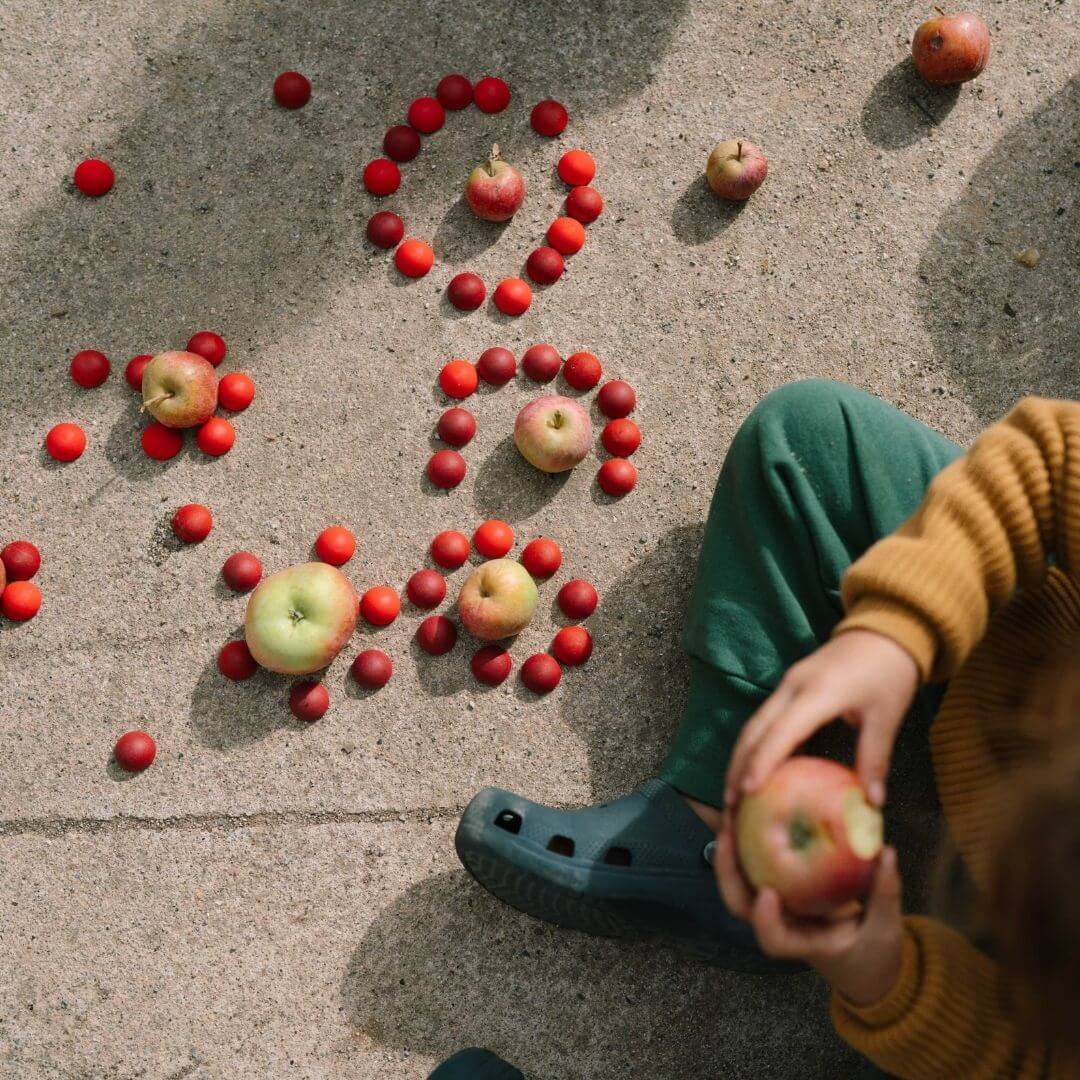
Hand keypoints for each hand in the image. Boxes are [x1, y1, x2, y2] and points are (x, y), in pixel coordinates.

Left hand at [715, 829, 904, 1004]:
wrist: (864, 966)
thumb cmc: (874, 952)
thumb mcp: (886, 926)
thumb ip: (886, 892)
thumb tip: (886, 851)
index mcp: (805, 943)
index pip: (774, 941)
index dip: (766, 920)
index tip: (769, 894)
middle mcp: (782, 925)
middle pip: (740, 905)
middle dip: (727, 871)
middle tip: (729, 833)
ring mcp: (775, 908)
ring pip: (738, 883)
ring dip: (729, 851)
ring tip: (730, 813)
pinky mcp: (776, 890)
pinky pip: (753, 865)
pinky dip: (745, 841)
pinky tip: (746, 808)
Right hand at [724, 630, 918, 807]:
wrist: (884, 629)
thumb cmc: (889, 671)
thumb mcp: (887, 715)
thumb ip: (875, 757)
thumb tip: (873, 803)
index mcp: (818, 692)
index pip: (782, 731)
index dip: (763, 762)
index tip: (747, 791)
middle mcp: (793, 687)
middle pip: (754, 730)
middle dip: (738, 766)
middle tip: (729, 804)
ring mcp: (787, 686)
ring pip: (752, 725)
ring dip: (739, 758)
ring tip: (731, 794)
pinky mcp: (788, 688)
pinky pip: (763, 721)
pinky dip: (753, 747)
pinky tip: (751, 771)